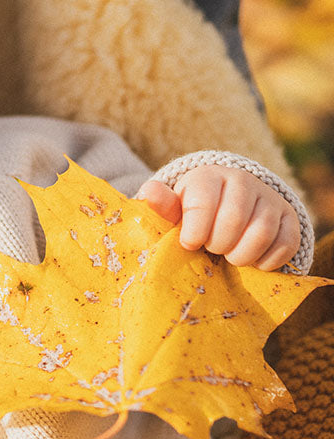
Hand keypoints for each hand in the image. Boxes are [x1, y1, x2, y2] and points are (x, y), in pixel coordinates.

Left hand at [136, 166, 299, 270]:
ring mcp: (270, 199)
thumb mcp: (173, 210)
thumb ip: (161, 207)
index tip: (189, 243)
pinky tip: (250, 258)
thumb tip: (149, 192)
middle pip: (233, 221)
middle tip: (210, 248)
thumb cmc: (191, 214)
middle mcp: (243, 181)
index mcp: (209, 177)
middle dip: (217, 244)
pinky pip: (284, 246)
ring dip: (240, 255)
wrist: (225, 209)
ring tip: (228, 254)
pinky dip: (265, 262)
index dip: (194, 232)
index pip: (203, 205)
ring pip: (260, 234)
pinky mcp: (290, 219)